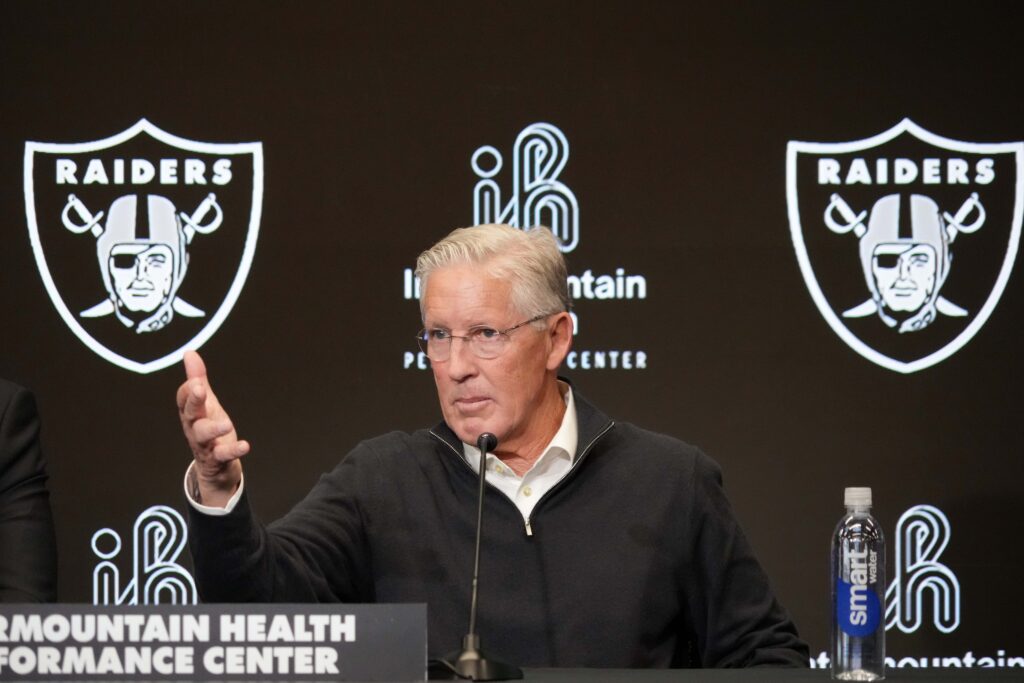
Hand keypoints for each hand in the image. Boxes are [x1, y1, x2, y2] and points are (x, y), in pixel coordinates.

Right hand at [176, 350, 248, 506]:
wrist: (215, 468)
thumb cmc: (208, 429)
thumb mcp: (205, 404)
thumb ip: (198, 379)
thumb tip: (189, 353)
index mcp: (191, 412)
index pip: (183, 398)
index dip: (189, 389)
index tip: (197, 380)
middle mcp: (194, 427)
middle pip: (189, 413)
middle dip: (194, 401)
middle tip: (201, 389)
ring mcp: (205, 444)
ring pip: (203, 435)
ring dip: (213, 428)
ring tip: (227, 424)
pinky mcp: (217, 459)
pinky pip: (223, 455)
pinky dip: (233, 450)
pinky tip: (245, 445)